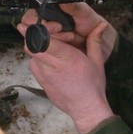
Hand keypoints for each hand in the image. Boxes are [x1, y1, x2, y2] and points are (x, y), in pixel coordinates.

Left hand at [17, 4, 115, 133]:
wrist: (85, 108)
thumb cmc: (92, 85)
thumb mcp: (96, 61)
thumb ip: (95, 40)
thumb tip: (102, 25)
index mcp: (67, 58)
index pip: (43, 40)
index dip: (39, 30)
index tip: (44, 24)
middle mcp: (51, 66)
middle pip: (30, 45)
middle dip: (37, 35)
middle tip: (52, 34)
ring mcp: (43, 74)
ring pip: (31, 53)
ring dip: (39, 46)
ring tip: (55, 47)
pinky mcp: (40, 80)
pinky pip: (33, 63)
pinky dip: (39, 56)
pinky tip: (53, 58)